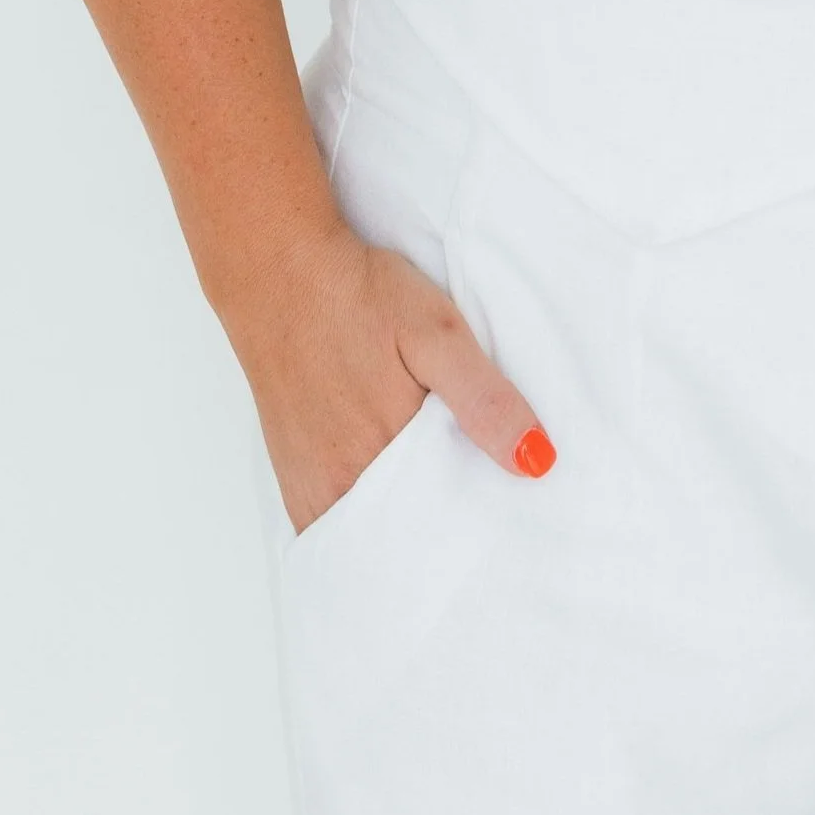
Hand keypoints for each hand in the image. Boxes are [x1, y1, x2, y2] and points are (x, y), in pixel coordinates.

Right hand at [229, 223, 553, 534]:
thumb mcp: (438, 332)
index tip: (505, 518)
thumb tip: (535, 463)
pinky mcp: (292, 475)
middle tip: (478, 514)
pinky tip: (387, 503)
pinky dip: (363, 526)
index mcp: (385, 458)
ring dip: (403, 533)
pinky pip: (331, 526)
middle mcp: (342, 486)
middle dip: (444, 536)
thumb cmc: (360, 297)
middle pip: (407, 540)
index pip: (445, 528)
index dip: (478, 525)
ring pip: (369, 537)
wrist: (279, 274)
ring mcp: (312, 485)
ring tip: (437, 508)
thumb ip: (483, 399)